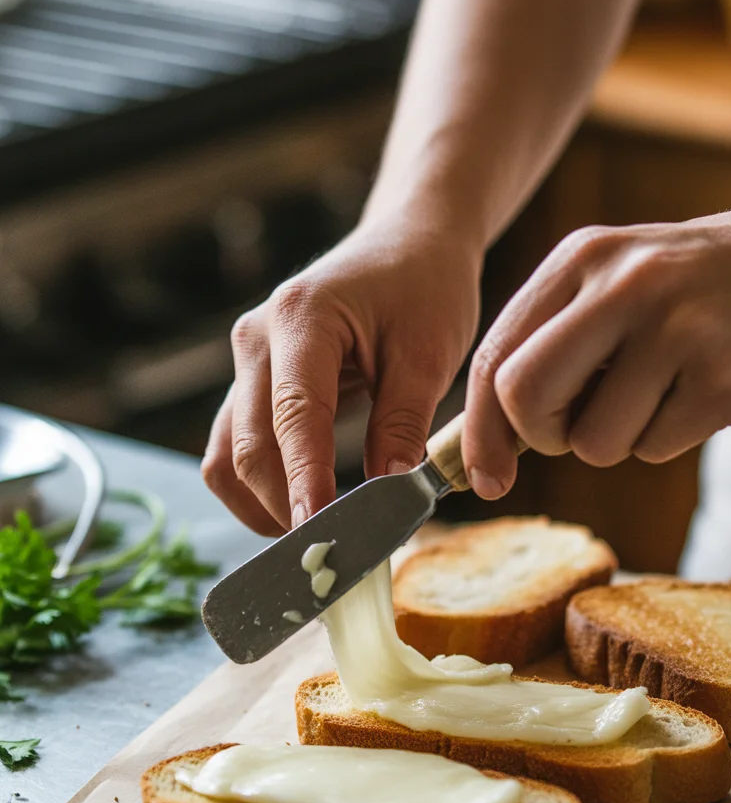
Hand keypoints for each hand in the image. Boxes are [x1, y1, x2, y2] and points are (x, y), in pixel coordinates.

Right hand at [202, 217, 481, 533]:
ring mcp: (247, 361)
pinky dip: (263, 487)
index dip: (304, 484)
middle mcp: (256, 339)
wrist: (407, 244)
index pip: (293, 418)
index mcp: (301, 318)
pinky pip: (239, 446)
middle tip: (332, 558)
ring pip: (228, 455)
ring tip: (318, 541)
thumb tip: (388, 497)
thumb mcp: (429, 353)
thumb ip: (404, 423)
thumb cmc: (424, 287)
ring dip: (263, 506)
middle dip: (284, 509)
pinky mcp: (252, 381)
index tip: (323, 537)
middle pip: (247, 447)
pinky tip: (305, 510)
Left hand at [463, 198, 730, 496]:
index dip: (479, 430)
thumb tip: (491, 433)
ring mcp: (676, 330)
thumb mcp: (624, 278)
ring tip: (662, 393)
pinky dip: (668, 438)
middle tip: (577, 431)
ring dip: (618, 440)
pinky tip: (703, 392)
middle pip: (525, 400)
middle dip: (541, 439)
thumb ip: (556, 338)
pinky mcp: (722, 378)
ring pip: (593, 442)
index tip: (485, 476)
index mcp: (583, 259)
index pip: (494, 358)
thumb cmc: (710, 287)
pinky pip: (655, 448)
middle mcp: (624, 285)